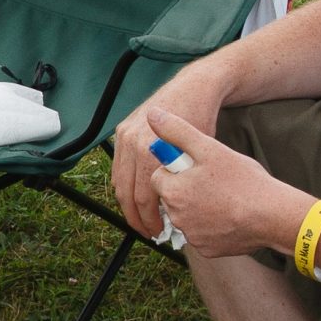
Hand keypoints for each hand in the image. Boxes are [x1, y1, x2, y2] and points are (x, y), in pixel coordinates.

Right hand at [113, 87, 222, 239]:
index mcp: (150, 150)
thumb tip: (177, 212)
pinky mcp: (121, 131)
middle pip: (126, 192)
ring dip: (127, 204)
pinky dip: (125, 186)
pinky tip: (137, 196)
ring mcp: (124, 135)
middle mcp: (132, 142)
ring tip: (141, 218)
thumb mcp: (200, 152)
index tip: (159, 233)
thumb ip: (184, 180)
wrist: (195, 87)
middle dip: (136, 217)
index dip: (150, 220)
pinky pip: (118, 167)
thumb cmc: (203, 120)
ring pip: (118, 181)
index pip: (144, 197)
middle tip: (148, 233)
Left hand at [143, 107, 297, 258]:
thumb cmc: (243, 181)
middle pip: (171, 197)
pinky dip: (211, 226)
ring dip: (197, 207)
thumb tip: (153, 114)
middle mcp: (176, 217)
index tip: (198, 167)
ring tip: (224, 197)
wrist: (273, 216)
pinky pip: (201, 234)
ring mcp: (191, 236)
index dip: (177, 169)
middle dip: (186, 188)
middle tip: (214, 181)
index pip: (159, 177)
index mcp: (172, 191)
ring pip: (186, 216)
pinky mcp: (206, 250)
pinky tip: (229, 215)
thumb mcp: (210, 148)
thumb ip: (177, 132)